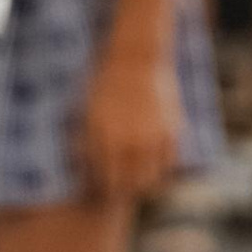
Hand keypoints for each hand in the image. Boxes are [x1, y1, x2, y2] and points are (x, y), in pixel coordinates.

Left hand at [80, 42, 179, 205]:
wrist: (135, 58)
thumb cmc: (103, 84)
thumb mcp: (84, 111)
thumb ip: (82, 143)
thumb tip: (80, 171)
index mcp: (104, 137)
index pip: (103, 181)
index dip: (99, 192)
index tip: (95, 192)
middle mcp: (130, 140)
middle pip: (128, 187)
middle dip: (120, 192)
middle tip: (115, 190)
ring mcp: (153, 137)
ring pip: (151, 181)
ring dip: (141, 185)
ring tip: (133, 181)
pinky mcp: (172, 131)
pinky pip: (168, 165)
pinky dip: (160, 170)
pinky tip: (150, 165)